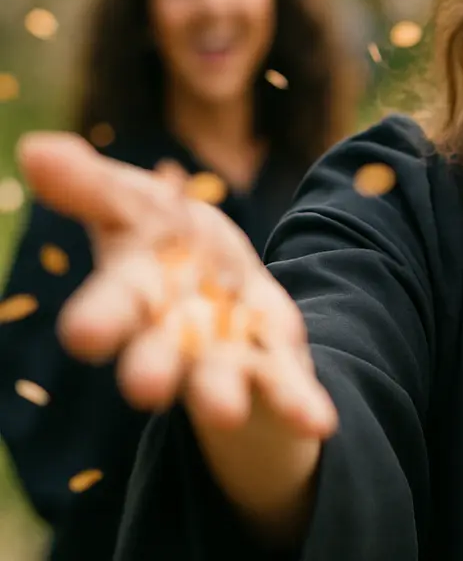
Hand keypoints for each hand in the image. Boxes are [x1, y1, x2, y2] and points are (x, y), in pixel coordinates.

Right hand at [16, 132, 336, 438]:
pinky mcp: (270, 359)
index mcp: (137, 290)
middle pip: (160, 351)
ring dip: (221, 393)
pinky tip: (320, 423)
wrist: (217, 278)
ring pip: (220, 377)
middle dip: (153, 368)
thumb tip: (35, 146)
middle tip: (146, 390)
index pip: (113, 304)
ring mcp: (222, 351)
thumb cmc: (162, 239)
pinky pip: (285, 381)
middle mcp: (173, 331)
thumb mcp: (134, 202)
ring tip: (226, 414)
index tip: (82, 335)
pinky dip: (299, 404)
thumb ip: (93, 185)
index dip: (100, 318)